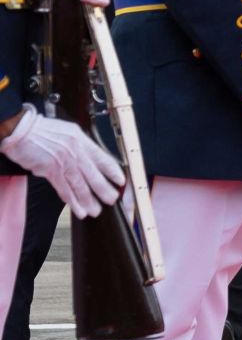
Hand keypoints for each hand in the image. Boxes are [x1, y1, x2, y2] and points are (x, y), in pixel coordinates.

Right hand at [2, 112, 122, 216]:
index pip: (103, 158)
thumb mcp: (68, 132)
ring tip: (96, 210)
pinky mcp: (50, 171)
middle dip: (105, 190)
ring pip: (81, 185)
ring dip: (89, 200)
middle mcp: (76, 152)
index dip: (114, 171)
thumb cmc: (41, 130)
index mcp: (82, 140)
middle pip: (95, 175)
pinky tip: (79, 210)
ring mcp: (64, 162)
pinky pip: (64, 190)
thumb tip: (89, 158)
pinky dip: (73, 202)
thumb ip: (80, 145)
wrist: (21, 130)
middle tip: (112, 200)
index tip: (121, 181)